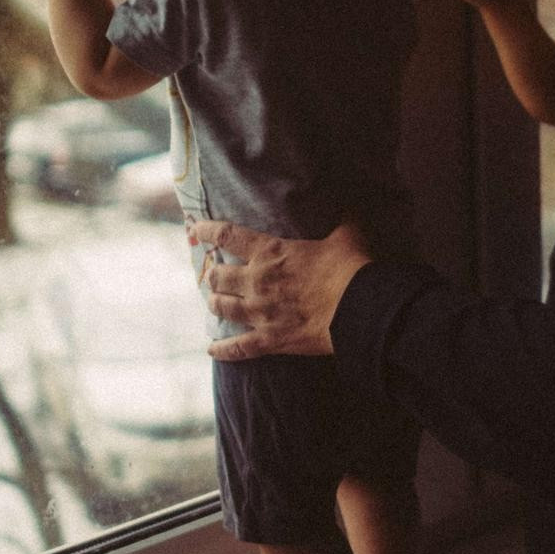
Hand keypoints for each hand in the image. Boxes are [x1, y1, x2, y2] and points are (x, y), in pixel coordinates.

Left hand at [195, 219, 373, 359]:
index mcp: (271, 251)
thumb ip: (343, 218)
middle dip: (214, 276)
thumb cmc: (352, 268)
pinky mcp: (271, 340)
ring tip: (215, 304)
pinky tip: (212, 350)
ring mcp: (261, 312)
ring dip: (216, 304)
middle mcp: (257, 281)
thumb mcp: (348, 234)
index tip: (194, 230)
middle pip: (218, 277)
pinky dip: (223, 350)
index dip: (207, 231)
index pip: (227, 235)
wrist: (360, 308)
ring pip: (222, 308)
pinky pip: (238, 348)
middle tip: (215, 276)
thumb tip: (351, 203)